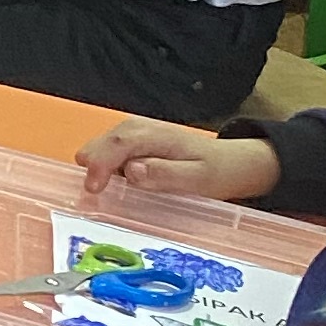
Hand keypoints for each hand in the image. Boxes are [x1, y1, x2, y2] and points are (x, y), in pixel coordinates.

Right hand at [76, 118, 281, 206]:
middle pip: (100, 145)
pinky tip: (124, 185)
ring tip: (116, 193)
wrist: (232, 162)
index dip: (99, 166)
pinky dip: (107, 170)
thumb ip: (164, 175)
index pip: (116, 145)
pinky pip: (108, 155)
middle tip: (105, 196)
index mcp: (153, 135)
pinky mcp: (132, 143)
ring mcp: (133, 133)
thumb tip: (131, 171)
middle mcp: (138, 128)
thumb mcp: (198, 179)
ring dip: (100, 171)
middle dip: (96, 169)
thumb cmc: (217, 171)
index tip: (93, 190)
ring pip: (99, 150)